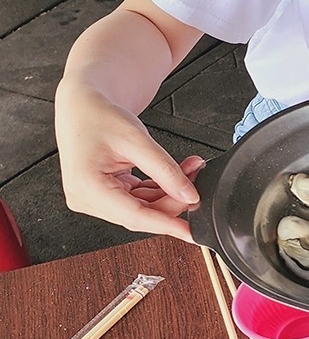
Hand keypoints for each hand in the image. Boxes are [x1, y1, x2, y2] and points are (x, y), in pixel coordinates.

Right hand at [56, 85, 204, 239]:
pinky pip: (138, 200)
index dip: (168, 224)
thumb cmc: (98, 116)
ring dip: (168, 193)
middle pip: (141, 213)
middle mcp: (85, 198)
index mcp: (86, 187)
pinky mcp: (104, 195)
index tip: (192, 232)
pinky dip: (158, 189)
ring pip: (143, 208)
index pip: (135, 216)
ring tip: (188, 169)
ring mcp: (94, 199)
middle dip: (173, 199)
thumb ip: (165, 170)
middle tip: (196, 179)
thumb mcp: (137, 140)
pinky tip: (173, 175)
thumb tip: (188, 196)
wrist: (83, 106)